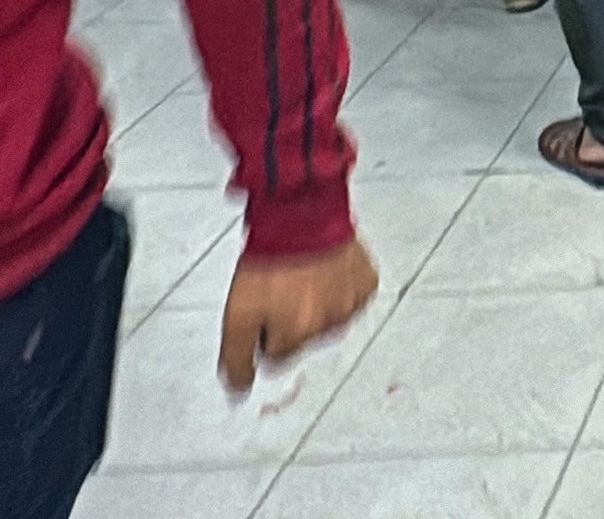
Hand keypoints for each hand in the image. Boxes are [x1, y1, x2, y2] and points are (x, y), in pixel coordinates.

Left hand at [218, 237, 378, 392]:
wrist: (302, 214)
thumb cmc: (268, 260)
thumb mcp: (236, 313)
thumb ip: (237, 358)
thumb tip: (240, 390)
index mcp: (298, 336)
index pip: (275, 357)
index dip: (262, 334)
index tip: (261, 311)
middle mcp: (329, 327)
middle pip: (303, 340)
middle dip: (290, 320)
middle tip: (280, 290)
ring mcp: (352, 305)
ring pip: (328, 319)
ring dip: (315, 304)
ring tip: (301, 276)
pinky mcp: (367, 284)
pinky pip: (351, 297)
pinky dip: (338, 287)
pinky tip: (324, 270)